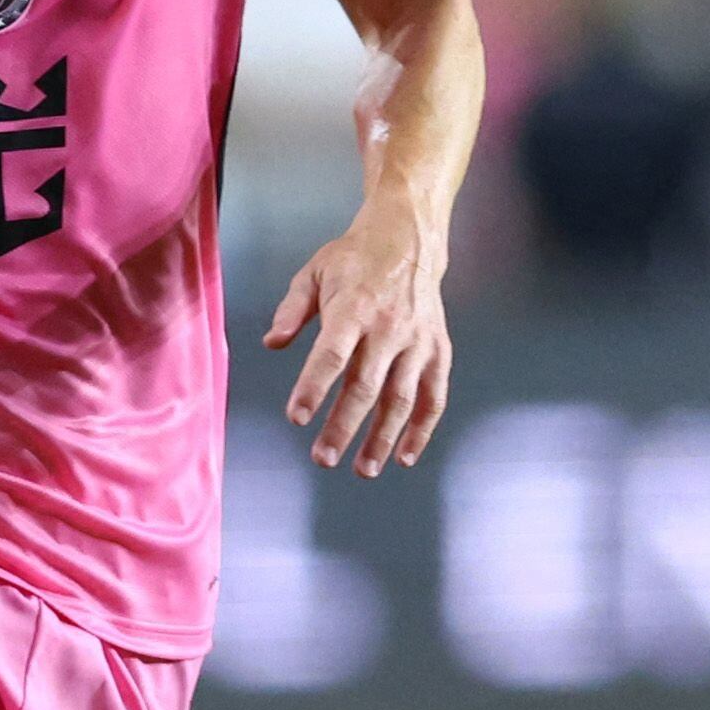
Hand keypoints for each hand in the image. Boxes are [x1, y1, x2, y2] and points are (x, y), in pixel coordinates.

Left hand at [264, 203, 449, 476]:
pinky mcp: (438, 352)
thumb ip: (292, 310)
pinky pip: (433, 397)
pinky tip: (404, 456)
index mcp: (354, 308)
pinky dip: (421, 430)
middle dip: (344, 426)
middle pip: (365, 386)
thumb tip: (272, 343)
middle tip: (323, 459)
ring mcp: (417, 342)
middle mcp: (389, 328)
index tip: (296, 418)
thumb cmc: (355, 259)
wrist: (410, 240)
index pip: (332, 355)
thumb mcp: (315, 273)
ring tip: (363, 469)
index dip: (313, 388)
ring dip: (382, 439)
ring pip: (400, 399)